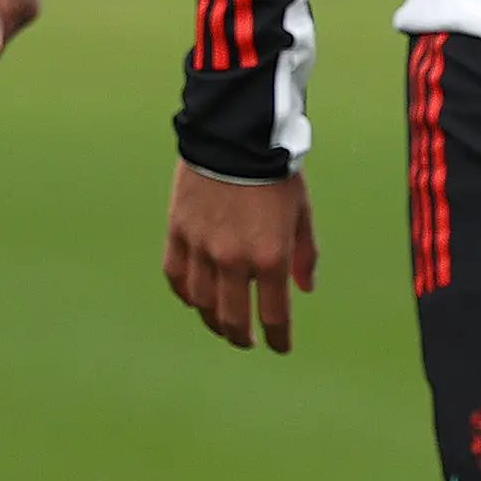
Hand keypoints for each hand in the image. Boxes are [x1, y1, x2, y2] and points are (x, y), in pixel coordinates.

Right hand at [162, 161, 316, 352]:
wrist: (234, 134)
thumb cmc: (275, 171)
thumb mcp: (301, 213)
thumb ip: (304, 255)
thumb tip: (305, 289)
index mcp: (270, 257)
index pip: (273, 316)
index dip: (277, 338)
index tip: (279, 346)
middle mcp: (233, 260)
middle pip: (232, 318)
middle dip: (241, 336)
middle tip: (245, 340)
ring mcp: (201, 247)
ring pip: (201, 302)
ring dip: (211, 320)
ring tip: (219, 324)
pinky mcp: (178, 231)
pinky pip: (175, 275)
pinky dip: (184, 292)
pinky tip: (192, 298)